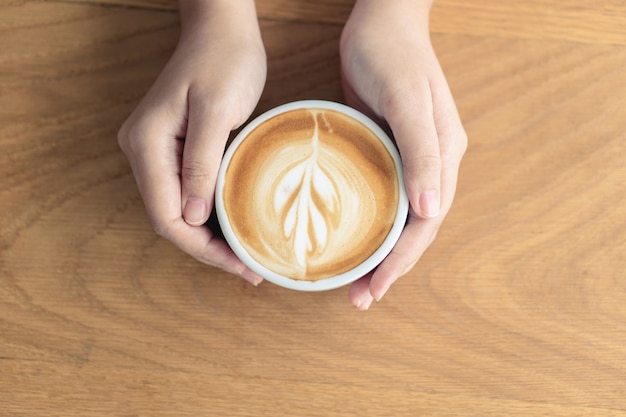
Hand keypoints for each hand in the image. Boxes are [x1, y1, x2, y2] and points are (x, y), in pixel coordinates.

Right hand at [118, 0, 265, 284]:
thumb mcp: (216, 112)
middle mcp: (144, 152)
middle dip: (208, 248)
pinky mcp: (174, 148)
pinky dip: (210, 214)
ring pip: (179, 210)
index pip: (167, 216)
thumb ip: (201, 165)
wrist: (222, 29)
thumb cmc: (224, 61)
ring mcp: (156, 151)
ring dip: (210, 236)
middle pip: (170, 218)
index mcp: (147, 145)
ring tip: (246, 255)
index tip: (240, 265)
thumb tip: (191, 218)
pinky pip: (187, 192)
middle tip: (249, 267)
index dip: (202, 248)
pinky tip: (234, 225)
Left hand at [340, 0, 466, 308]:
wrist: (380, 20)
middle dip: (390, 267)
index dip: (402, 260)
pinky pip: (380, 196)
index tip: (375, 288)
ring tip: (354, 282)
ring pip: (397, 218)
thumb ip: (422, 153)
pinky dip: (368, 223)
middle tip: (359, 297)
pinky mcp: (385, 149)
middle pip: (414, 229)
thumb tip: (432, 211)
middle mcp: (429, 164)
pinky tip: (348, 237)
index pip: (426, 224)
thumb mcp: (407, 101)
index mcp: (443, 157)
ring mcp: (407, 158)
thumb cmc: (392, 55)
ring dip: (379, 252)